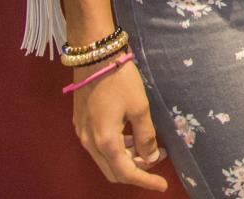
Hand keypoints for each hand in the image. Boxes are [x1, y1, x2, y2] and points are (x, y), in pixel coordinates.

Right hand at [71, 58, 166, 189]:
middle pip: (113, 170)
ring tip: (150, 147)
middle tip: (159, 159)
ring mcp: (83, 134)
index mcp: (105, 141)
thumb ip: (146, 136)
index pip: (126, 172)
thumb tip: (151, 157)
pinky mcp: (81, 124)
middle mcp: (89, 142)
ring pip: (106, 159)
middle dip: (137, 170)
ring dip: (127, 159)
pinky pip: (99, 147)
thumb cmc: (120, 80)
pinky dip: (117, 148)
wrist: (94, 58)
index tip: (162, 185)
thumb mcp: (139, 108)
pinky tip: (132, 137)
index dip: (145, 181)